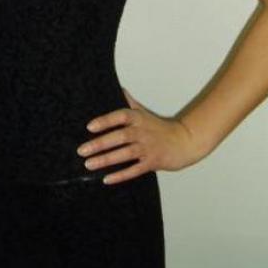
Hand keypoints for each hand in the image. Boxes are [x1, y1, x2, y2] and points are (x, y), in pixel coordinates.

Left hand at [76, 85, 207, 184]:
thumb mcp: (145, 113)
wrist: (185, 142)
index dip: (105, 121)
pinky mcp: (152, 163)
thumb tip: (119, 88)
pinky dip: (121, 175)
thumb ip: (130, 103)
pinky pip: (134, 170)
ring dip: (106, 160)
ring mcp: (148, 148)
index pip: (120, 117)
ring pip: (125, 154)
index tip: (89, 126)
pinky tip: (106, 179)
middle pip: (120, 137)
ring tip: (89, 164)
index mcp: (138, 119)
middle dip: (100, 144)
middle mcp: (142, 132)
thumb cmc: (161, 128)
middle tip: (82, 150)